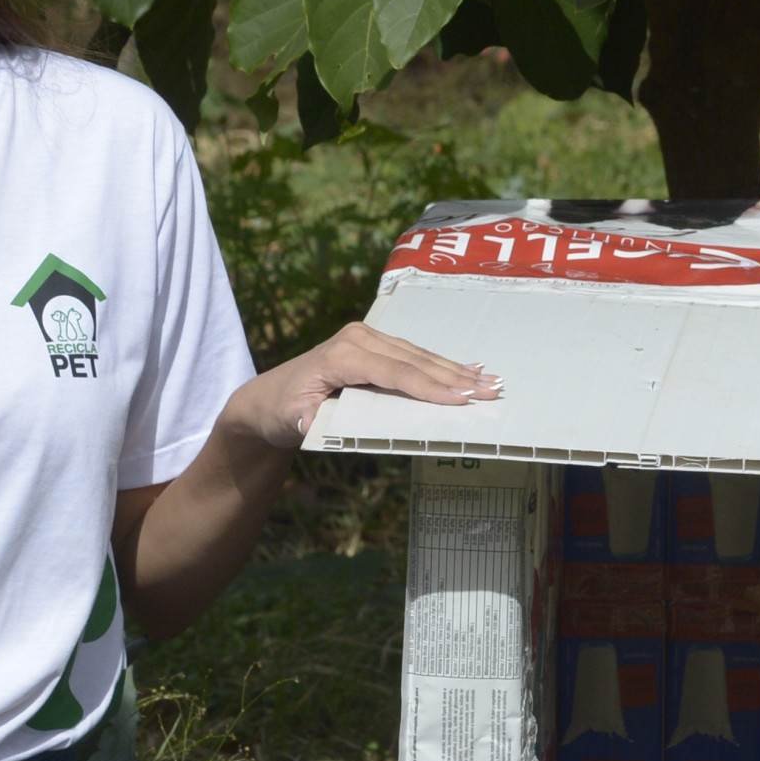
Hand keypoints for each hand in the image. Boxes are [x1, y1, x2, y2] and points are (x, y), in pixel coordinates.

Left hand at [237, 323, 502, 446]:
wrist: (268, 399)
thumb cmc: (283, 412)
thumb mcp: (293, 420)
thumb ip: (313, 420)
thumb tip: (327, 422)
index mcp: (342, 356)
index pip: (395, 372)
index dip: (429, 387)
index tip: (461, 400)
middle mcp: (357, 339)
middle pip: (414, 361)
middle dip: (455, 377)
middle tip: (491, 391)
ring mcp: (367, 338)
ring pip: (419, 356)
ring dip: (456, 370)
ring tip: (490, 381)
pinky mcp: (374, 345)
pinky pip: (413, 355)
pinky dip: (442, 365)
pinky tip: (468, 369)